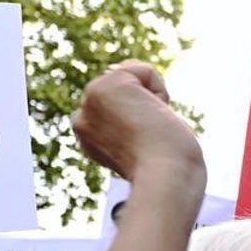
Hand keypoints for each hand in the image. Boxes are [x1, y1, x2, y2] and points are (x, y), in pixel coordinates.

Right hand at [73, 61, 203, 182]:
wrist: (166, 179)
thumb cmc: (168, 169)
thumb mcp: (145, 143)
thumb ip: (130, 118)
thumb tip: (119, 73)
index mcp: (89, 136)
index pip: (120, 105)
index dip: (144, 120)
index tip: (145, 147)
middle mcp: (82, 118)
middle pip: (126, 87)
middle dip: (146, 107)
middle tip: (149, 139)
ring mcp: (89, 100)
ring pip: (134, 77)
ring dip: (154, 100)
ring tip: (151, 128)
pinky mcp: (105, 86)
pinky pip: (143, 70)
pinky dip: (160, 91)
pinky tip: (153, 116)